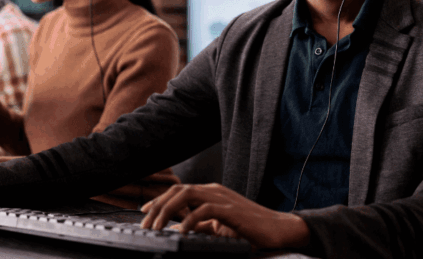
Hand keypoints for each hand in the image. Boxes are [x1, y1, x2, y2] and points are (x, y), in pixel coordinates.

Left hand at [139, 183, 309, 249]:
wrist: (278, 229)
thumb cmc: (250, 229)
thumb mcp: (220, 227)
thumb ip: (202, 225)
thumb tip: (181, 230)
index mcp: (210, 193)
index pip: (178, 191)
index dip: (158, 200)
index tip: (144, 213)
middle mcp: (214, 191)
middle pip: (177, 190)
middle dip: (157, 206)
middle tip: (145, 224)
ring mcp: (222, 198)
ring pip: (186, 195)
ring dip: (167, 210)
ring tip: (158, 227)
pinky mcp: (231, 209)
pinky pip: (205, 210)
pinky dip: (190, 220)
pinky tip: (182, 232)